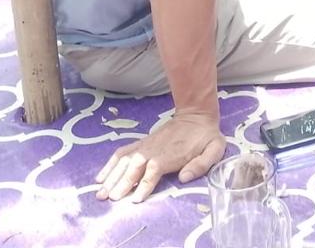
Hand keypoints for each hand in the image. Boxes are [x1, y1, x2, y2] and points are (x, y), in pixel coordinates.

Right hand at [95, 110, 225, 202]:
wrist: (196, 115)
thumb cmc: (206, 136)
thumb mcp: (214, 149)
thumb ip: (201, 164)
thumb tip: (184, 177)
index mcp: (169, 155)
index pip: (153, 172)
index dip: (144, 185)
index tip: (135, 199)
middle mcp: (153, 151)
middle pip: (133, 168)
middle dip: (121, 184)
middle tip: (109, 199)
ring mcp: (145, 146)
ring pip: (124, 161)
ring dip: (111, 176)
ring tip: (100, 192)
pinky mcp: (141, 143)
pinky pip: (122, 152)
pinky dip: (110, 164)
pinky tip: (101, 177)